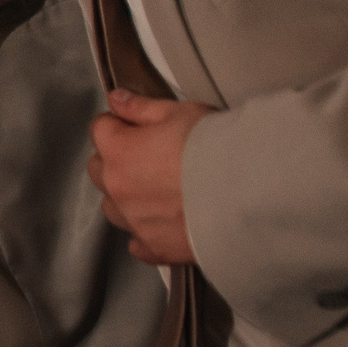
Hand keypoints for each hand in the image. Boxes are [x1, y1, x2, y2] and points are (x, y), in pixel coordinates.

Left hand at [87, 89, 210, 264]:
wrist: (249, 191)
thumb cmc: (215, 146)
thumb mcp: (179, 113)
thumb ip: (141, 107)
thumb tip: (116, 99)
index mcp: (119, 151)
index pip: (100, 129)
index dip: (118, 123)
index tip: (134, 125)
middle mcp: (118, 189)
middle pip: (98, 170)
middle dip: (114, 159)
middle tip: (146, 156)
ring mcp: (135, 221)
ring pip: (113, 207)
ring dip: (126, 198)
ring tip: (156, 191)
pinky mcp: (155, 247)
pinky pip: (138, 243)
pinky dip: (145, 234)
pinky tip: (163, 225)